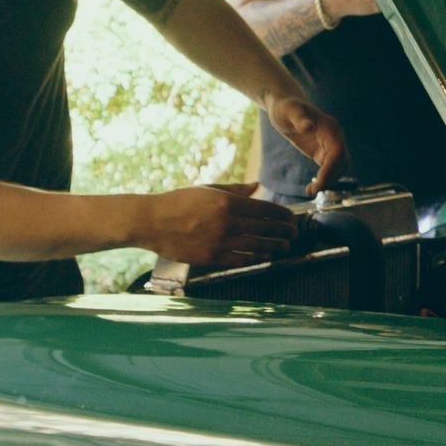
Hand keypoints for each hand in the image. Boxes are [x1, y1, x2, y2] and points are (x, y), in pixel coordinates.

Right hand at [136, 183, 297, 267]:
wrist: (151, 221)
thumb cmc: (179, 201)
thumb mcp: (208, 189)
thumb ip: (236, 190)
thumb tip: (257, 185)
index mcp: (227, 202)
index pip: (264, 210)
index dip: (282, 215)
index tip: (291, 218)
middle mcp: (227, 222)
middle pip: (265, 229)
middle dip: (284, 232)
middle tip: (294, 233)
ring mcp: (219, 242)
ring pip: (256, 246)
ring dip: (275, 247)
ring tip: (285, 246)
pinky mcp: (210, 258)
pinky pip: (239, 259)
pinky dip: (255, 258)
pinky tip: (264, 256)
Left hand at [270, 95, 348, 191]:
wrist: (284, 106)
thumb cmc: (285, 107)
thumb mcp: (289, 111)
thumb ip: (299, 119)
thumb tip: (309, 126)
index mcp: (331, 128)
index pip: (338, 152)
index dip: (331, 168)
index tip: (320, 182)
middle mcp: (335, 137)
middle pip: (341, 163)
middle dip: (330, 178)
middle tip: (313, 190)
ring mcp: (330, 145)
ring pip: (338, 168)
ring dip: (328, 181)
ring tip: (310, 191)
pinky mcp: (322, 152)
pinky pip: (329, 169)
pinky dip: (323, 180)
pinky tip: (310, 188)